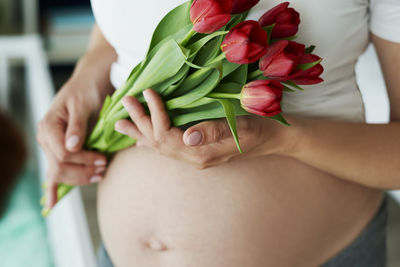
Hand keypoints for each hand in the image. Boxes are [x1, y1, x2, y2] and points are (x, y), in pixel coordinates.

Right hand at [37, 77, 108, 208]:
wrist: (89, 83)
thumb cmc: (88, 90)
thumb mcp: (84, 104)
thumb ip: (77, 126)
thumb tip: (71, 147)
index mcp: (49, 126)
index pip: (62, 155)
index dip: (83, 161)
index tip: (102, 159)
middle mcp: (45, 137)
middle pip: (59, 167)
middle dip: (82, 172)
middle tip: (104, 169)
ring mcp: (50, 144)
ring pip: (59, 172)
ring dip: (79, 178)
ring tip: (100, 174)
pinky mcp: (58, 148)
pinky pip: (53, 170)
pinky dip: (53, 188)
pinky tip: (52, 204)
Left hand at [114, 89, 290, 168]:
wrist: (274, 139)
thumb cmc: (260, 129)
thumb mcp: (241, 127)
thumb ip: (213, 132)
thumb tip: (187, 137)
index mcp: (201, 153)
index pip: (167, 135)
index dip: (155, 114)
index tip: (148, 91)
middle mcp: (194, 158)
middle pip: (157, 143)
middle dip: (139, 123)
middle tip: (123, 104)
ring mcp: (195, 158)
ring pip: (160, 148)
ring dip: (140, 134)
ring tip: (120, 126)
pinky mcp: (198, 153)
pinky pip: (168, 150)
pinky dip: (153, 142)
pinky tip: (142, 141)